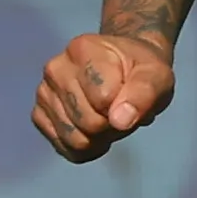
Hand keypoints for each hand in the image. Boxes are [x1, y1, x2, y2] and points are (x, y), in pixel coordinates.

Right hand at [33, 31, 176, 162]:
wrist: (124, 67)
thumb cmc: (140, 69)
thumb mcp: (157, 75)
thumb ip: (144, 93)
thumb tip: (120, 121)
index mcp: (83, 49)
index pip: (103, 98)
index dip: (126, 105)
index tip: (132, 93)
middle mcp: (56, 68)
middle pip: (88, 122)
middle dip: (114, 125)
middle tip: (123, 109)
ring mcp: (44, 92)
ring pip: (75, 139)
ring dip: (101, 138)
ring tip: (109, 116)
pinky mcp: (39, 115)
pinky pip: (64, 148)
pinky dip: (86, 147)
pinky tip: (95, 130)